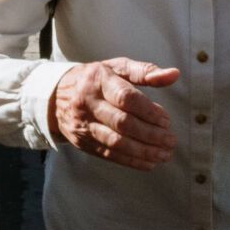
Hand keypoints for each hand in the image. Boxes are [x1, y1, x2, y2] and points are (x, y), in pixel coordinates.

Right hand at [49, 58, 180, 170]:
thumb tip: (174, 74)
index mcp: (98, 80)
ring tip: (164, 154)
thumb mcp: (116, 68)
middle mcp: (88, 103)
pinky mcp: (83, 142)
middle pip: (122, 123)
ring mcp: (84, 125)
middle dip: (150, 134)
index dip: (149, 111)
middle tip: (171, 140)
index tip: (166, 120)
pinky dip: (132, 161)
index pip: (126, 98)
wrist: (55, 96)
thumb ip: (145, 72)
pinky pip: (110, 154)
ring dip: (144, 151)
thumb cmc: (94, 79)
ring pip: (116, 142)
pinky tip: (150, 162)